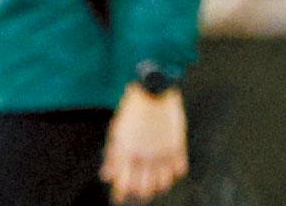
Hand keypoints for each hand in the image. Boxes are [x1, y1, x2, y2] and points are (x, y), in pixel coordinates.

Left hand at [100, 84, 188, 203]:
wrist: (153, 91)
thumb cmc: (131, 110)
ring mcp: (163, 152)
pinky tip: (168, 171)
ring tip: (152, 185)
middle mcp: (145, 155)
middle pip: (144, 187)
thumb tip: (106, 176)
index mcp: (127, 151)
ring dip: (156, 186)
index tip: (117, 199)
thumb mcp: (116, 130)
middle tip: (136, 192)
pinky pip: (178, 170)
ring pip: (162, 183)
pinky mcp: (178, 147)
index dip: (120, 193)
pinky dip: (173, 174)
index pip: (123, 182)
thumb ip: (112, 155)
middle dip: (138, 192)